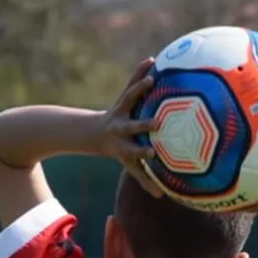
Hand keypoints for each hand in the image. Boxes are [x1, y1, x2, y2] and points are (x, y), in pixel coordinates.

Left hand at [98, 58, 164, 196]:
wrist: (97, 133)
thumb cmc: (120, 150)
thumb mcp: (129, 164)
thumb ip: (144, 179)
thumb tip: (161, 197)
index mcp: (124, 144)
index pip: (134, 150)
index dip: (142, 151)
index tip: (153, 152)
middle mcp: (122, 127)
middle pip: (132, 126)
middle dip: (143, 124)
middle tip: (157, 122)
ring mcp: (121, 110)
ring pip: (129, 99)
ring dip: (139, 89)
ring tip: (152, 79)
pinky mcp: (123, 98)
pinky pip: (131, 83)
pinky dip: (140, 72)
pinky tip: (152, 60)